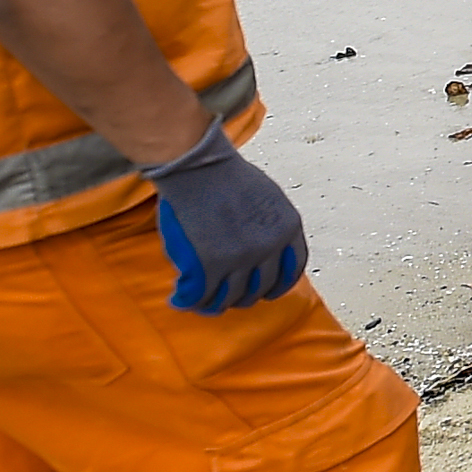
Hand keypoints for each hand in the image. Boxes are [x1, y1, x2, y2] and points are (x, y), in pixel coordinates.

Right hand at [143, 126, 306, 313]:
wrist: (199, 167)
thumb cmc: (228, 175)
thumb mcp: (268, 197)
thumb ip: (271, 225)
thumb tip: (269, 250)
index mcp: (289, 228)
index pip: (292, 269)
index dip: (279, 285)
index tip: (267, 291)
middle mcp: (270, 248)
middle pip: (262, 289)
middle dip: (245, 297)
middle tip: (229, 297)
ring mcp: (241, 259)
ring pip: (232, 298)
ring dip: (216, 304)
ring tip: (203, 303)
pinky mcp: (211, 266)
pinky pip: (202, 296)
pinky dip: (189, 302)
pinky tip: (179, 299)